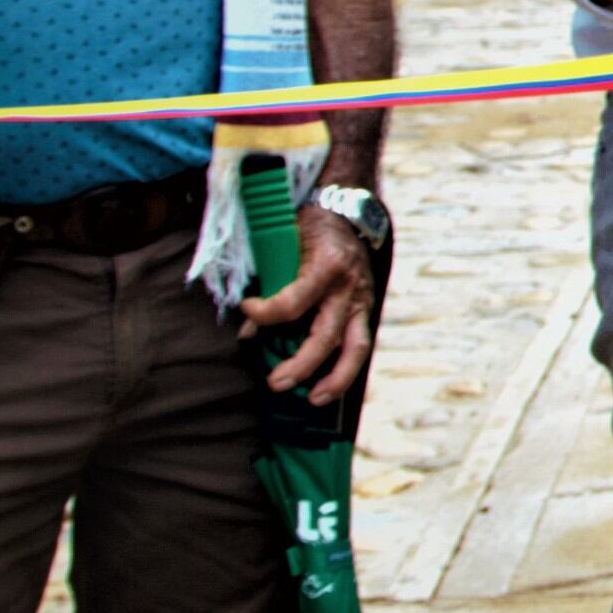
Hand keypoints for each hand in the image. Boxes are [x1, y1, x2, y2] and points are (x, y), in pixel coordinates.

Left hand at [243, 206, 381, 406]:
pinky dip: (344, 368)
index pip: (292, 302)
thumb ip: (268, 282)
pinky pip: (359, 345)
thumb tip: (246, 330)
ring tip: (315, 400)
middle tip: (274, 383)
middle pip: (325, 336)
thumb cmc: (309, 227)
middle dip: (300, 364)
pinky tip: (329, 387)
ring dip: (336, 378)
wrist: (347, 213)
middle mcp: (348, 287)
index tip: (246, 306)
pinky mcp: (365, 310)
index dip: (263, 313)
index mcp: (326, 265)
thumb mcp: (284, 244)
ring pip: (355, 349)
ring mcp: (361, 301)